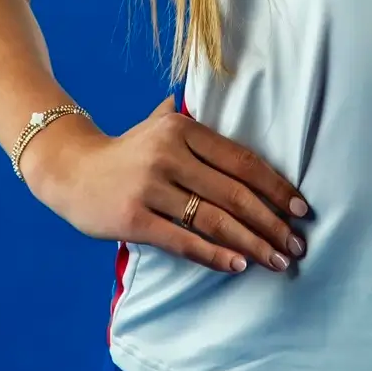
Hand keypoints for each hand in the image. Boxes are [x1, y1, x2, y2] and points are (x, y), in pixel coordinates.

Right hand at [23, 95, 309, 274]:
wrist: (69, 169)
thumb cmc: (126, 152)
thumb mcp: (158, 124)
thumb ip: (193, 120)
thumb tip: (232, 105)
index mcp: (182, 129)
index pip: (241, 160)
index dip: (276, 186)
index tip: (301, 208)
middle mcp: (168, 154)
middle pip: (234, 193)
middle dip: (272, 222)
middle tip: (297, 244)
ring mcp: (149, 186)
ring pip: (213, 219)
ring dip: (252, 243)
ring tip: (277, 260)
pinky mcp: (133, 218)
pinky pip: (183, 240)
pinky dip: (214, 255)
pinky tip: (238, 265)